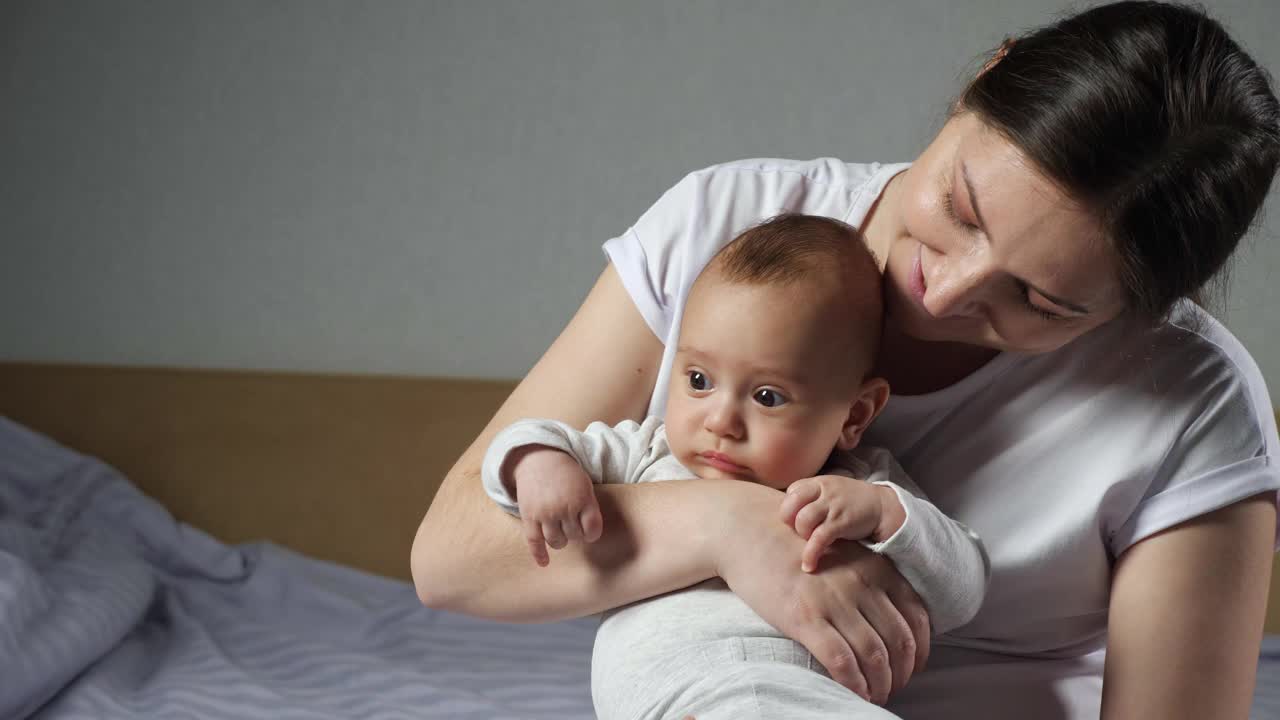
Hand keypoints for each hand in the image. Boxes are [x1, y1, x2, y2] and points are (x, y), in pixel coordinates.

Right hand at [508, 446, 603, 565]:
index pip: (593, 529)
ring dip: (560, 541)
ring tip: (559, 531)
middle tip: (570, 523)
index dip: (591, 534)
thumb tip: (589, 534)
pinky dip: (539, 554)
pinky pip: (534, 541)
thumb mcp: (584, 484)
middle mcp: (564, 507)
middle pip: (574, 536)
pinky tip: (544, 563)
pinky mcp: (529, 516)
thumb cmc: (565, 473)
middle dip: (574, 533)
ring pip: (556, 541)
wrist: (538, 458)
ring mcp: (545, 513)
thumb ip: (589, 507)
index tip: (588, 531)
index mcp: (582, 498)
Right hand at [715, 484, 929, 705]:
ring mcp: (833, 601)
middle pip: (898, 641)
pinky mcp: (805, 617)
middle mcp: (861, 584)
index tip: (913, 667)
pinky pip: (841, 660)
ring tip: (875, 695)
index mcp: (876, 568)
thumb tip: (889, 620)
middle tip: (892, 687)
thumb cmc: (796, 546)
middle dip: (901, 673)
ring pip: (874, 655)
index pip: (916, 617)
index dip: (920, 650)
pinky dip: (854, 683)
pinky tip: (855, 692)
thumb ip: (869, 580)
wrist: (751, 531)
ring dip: (880, 684)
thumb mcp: (844, 554)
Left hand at [778, 475, 898, 572]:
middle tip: (801, 531)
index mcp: (817, 483)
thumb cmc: (850, 501)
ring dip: (802, 536)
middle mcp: (823, 492)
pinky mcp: (841, 523)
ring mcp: (832, 506)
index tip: (797, 520)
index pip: (791, 492)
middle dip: (790, 522)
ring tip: (810, 542)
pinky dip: (810, 554)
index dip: (790, 509)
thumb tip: (788, 516)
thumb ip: (811, 497)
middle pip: (791, 505)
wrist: (881, 506)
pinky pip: (818, 539)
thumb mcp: (830, 491)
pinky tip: (808, 565)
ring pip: (803, 521)